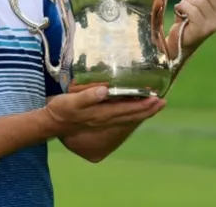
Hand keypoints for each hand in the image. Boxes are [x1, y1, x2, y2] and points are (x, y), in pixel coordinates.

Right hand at [45, 85, 165, 133]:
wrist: (52, 124)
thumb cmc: (61, 110)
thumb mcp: (71, 101)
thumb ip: (88, 96)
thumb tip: (104, 90)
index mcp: (102, 114)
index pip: (128, 110)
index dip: (143, 105)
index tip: (157, 99)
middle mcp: (106, 119)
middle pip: (132, 116)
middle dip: (149, 110)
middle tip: (163, 102)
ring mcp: (103, 121)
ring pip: (128, 118)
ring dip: (143, 113)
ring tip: (155, 106)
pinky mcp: (99, 120)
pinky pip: (121, 118)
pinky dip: (131, 114)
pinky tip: (134, 109)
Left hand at [168, 0, 215, 52]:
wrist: (179, 39)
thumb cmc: (187, 17)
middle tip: (189, 0)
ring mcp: (214, 23)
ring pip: (200, 0)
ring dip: (187, 2)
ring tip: (184, 10)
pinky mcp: (203, 29)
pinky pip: (192, 9)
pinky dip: (182, 8)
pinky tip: (180, 13)